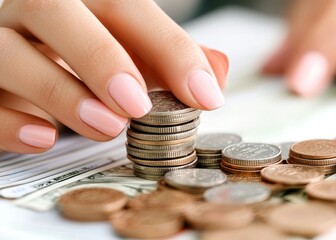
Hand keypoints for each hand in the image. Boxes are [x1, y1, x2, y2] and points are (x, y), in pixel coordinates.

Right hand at [0, 0, 227, 153]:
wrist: (26, 63)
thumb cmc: (87, 56)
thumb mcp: (133, 52)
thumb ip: (171, 60)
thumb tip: (215, 74)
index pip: (127, 7)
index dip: (170, 49)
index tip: (204, 95)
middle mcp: (35, 11)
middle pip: (54, 10)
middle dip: (101, 58)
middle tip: (137, 106)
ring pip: (9, 52)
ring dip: (61, 92)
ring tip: (107, 128)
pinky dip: (11, 120)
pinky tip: (44, 137)